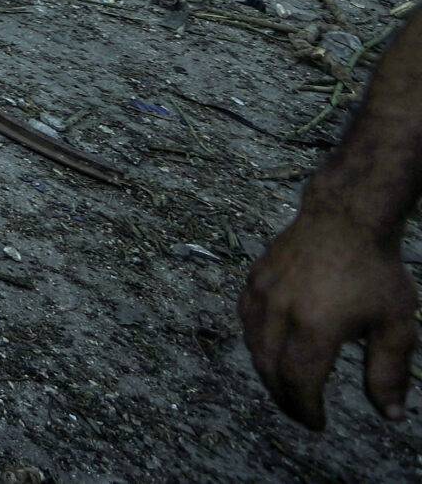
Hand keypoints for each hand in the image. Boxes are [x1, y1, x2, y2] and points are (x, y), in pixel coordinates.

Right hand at [242, 208, 417, 429]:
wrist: (346, 218)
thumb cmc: (376, 271)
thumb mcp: (395, 325)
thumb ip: (388, 373)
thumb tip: (391, 415)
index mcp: (316, 327)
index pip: (300, 382)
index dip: (306, 410)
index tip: (318, 424)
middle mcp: (281, 312)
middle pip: (270, 369)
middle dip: (284, 397)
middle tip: (301, 411)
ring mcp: (263, 292)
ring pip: (253, 345)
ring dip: (267, 372)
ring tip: (285, 384)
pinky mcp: (254, 278)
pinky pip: (246, 319)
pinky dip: (255, 342)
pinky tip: (269, 347)